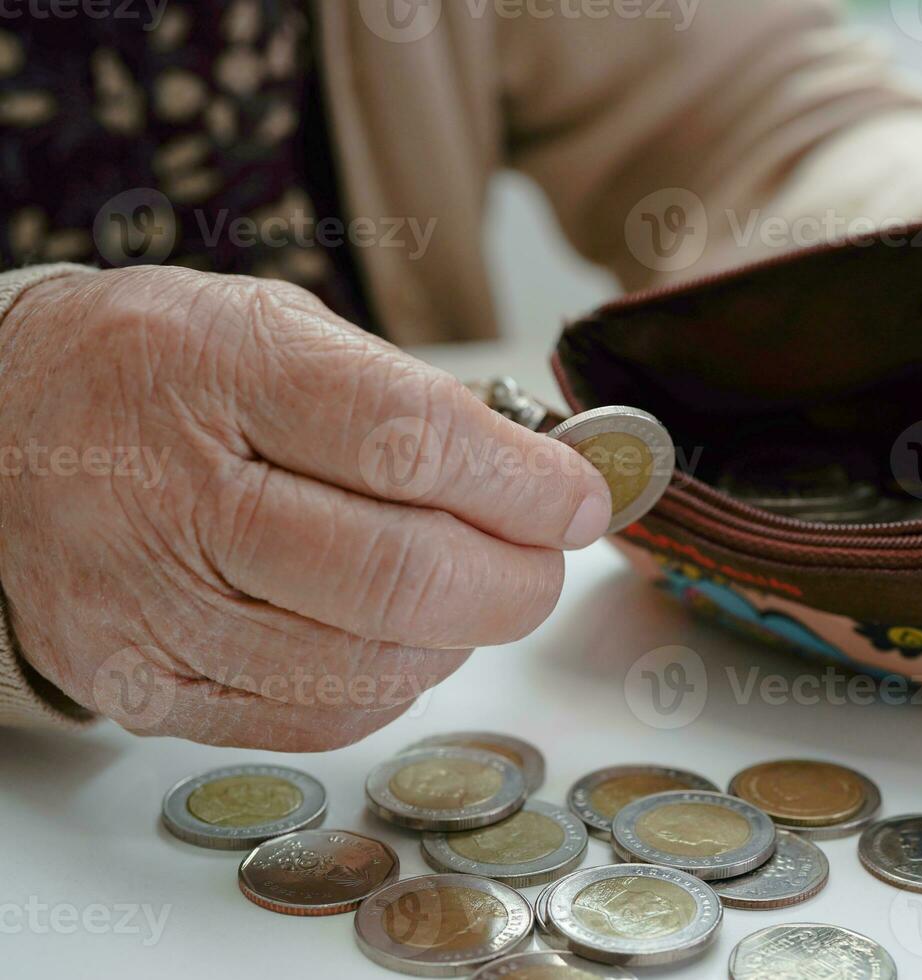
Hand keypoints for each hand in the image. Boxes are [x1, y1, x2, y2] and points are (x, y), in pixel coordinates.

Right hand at [0, 268, 611, 748]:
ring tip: (472, 590)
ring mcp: (152, 604)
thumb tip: (545, 472)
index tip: (581, 499)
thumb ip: (408, 399)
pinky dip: (392, 683)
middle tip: (545, 558)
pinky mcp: (145, 686)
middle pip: (400, 574)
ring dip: (461, 636)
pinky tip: (400, 637)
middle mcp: (176, 493)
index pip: (410, 441)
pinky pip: (317, 717)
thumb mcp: (274, 327)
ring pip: (368, 663)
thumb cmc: (158, 370)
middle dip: (515, 579)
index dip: (523, 483)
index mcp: (220, 369)